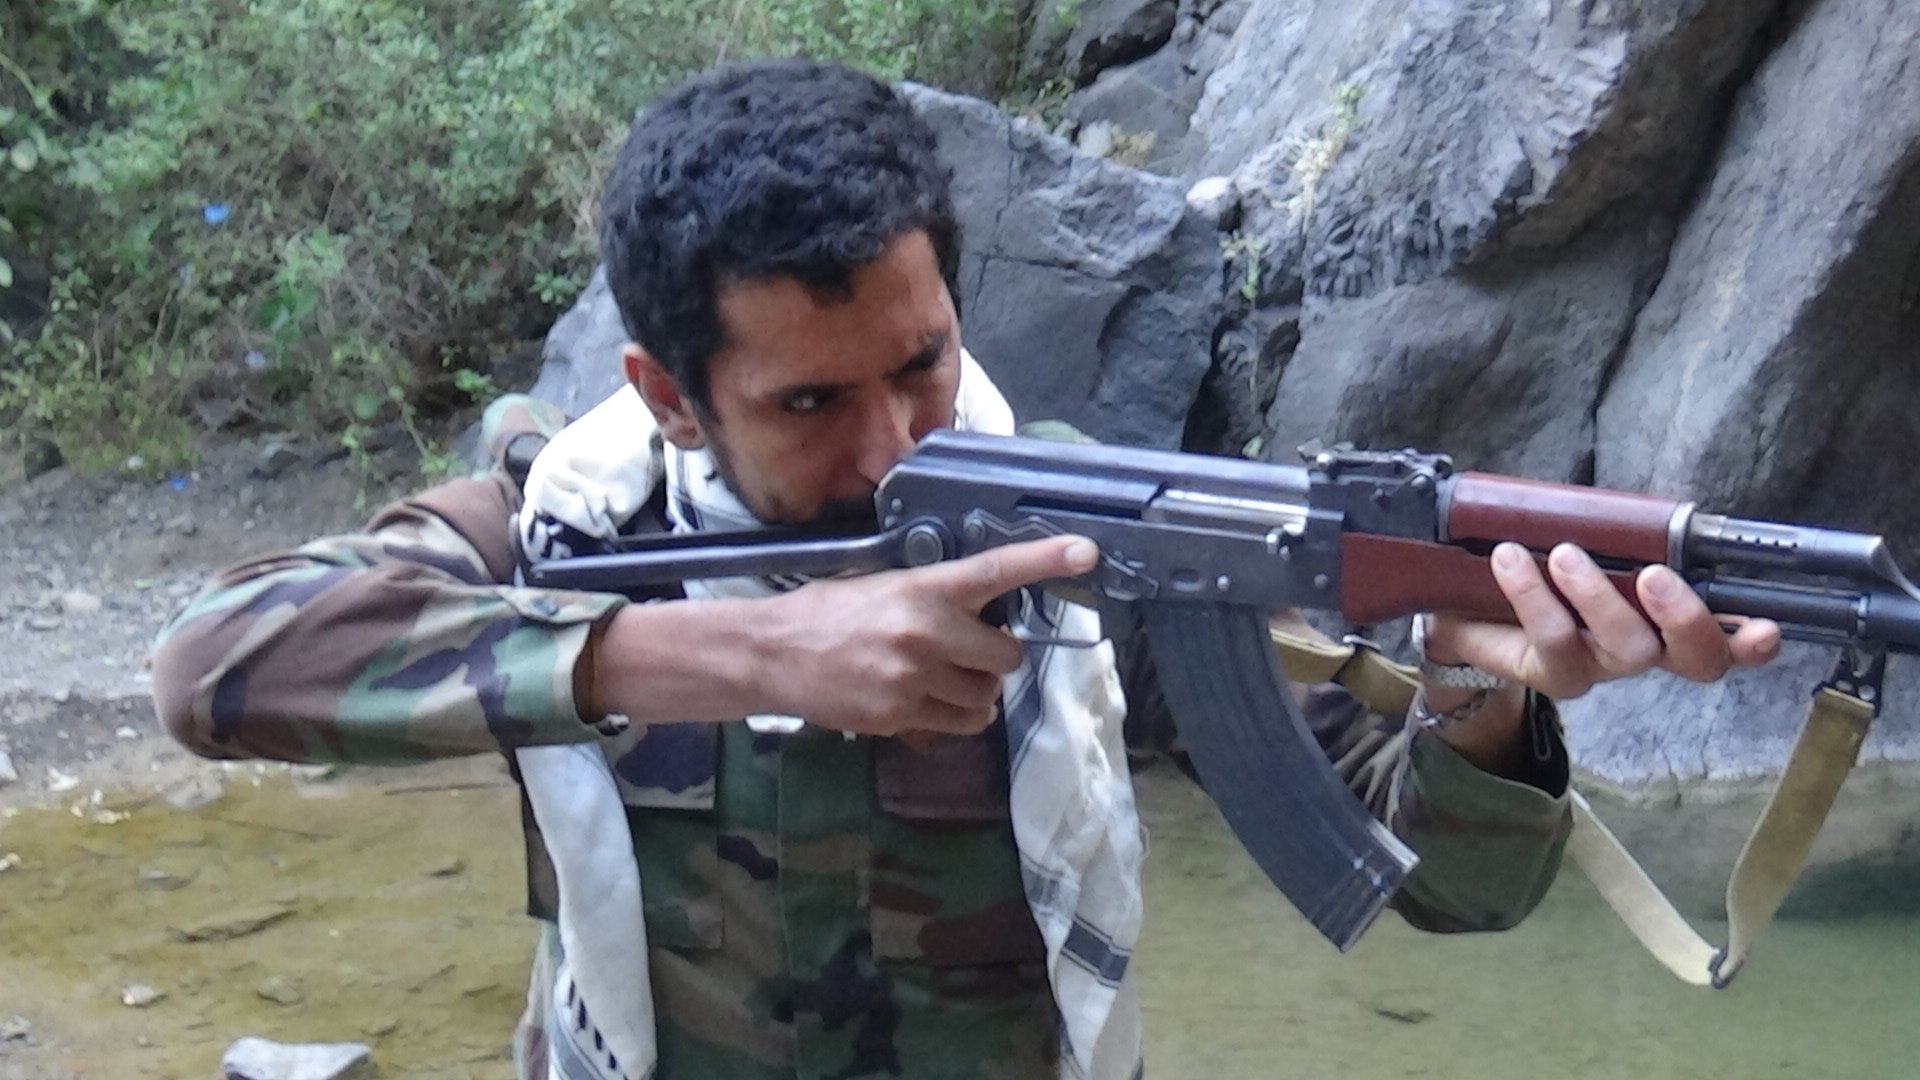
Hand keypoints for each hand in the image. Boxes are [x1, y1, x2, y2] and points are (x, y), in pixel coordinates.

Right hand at [762, 534, 1099, 736]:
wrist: (773, 654)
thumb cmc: (830, 613)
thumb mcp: (885, 587)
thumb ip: (935, 598)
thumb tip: (984, 612)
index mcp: (924, 589)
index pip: (995, 571)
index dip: (1044, 560)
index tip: (1085, 552)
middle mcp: (927, 632)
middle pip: (1007, 655)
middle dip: (996, 657)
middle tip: (969, 651)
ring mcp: (916, 679)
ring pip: (988, 696)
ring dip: (975, 690)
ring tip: (941, 678)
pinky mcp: (902, 715)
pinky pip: (962, 723)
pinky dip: (956, 715)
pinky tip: (925, 699)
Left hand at [1424, 542, 1782, 700]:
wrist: (1472, 608)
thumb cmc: (1545, 569)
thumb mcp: (1588, 541)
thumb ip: (1620, 528)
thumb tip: (1634, 499)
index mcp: (1669, 619)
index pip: (1726, 638)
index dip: (1750, 640)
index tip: (1767, 627)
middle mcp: (1646, 650)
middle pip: (1695, 659)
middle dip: (1686, 618)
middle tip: (1655, 575)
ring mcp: (1601, 668)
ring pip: (1625, 647)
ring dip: (1599, 597)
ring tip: (1565, 555)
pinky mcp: (1553, 674)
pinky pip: (1555, 639)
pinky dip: (1533, 595)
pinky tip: (1510, 560)